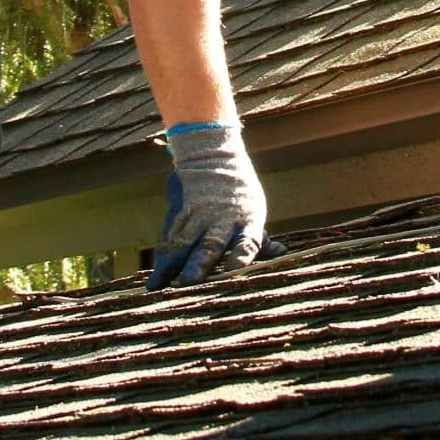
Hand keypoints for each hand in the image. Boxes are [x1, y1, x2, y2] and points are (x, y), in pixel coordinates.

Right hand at [149, 123, 267, 288]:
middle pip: (210, 244)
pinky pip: (170, 236)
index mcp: (246, 220)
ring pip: (183, 242)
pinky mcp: (178, 213)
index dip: (242, 255)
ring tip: (159, 284)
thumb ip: (261, 239)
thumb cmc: (237, 194)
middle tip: (189, 282)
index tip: (234, 269)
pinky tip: (157, 275)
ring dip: (172, 264)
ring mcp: (197, 215)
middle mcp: (221, 219)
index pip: (248, 240)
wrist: (210, 155)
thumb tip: (282, 254)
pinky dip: (163, 256)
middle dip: (198, 263)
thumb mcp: (252, 211)